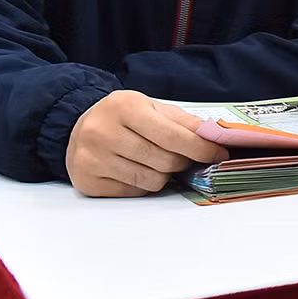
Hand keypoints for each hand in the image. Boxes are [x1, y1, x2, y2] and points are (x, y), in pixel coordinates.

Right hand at [65, 90, 227, 197]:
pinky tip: (135, 169)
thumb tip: (216, 137)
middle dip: (182, 161)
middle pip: (165, 161)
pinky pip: (134, 192)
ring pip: (152, 180)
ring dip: (163, 175)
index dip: (202, 148)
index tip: (219, 154)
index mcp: (124, 106)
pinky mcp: (87, 181)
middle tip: (181, 156)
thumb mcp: (152, 109)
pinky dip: (143, 184)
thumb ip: (185, 122)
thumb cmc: (123, 118)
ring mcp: (92, 158)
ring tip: (154, 161)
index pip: (174, 136)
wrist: (78, 128)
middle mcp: (102, 131)